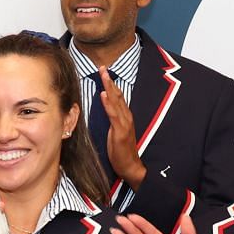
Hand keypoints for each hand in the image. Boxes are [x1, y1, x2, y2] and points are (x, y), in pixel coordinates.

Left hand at [97, 69, 146, 190]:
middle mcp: (126, 117)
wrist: (131, 166)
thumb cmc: (122, 152)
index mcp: (125, 117)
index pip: (118, 97)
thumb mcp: (116, 133)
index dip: (111, 84)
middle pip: (117, 95)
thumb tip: (105, 111)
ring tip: (103, 75)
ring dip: (109, 87)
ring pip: (116, 101)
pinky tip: (104, 94)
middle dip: (109, 80)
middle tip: (102, 67)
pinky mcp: (120, 131)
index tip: (104, 73)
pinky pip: (113, 115)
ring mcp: (124, 123)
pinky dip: (109, 104)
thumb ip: (112, 121)